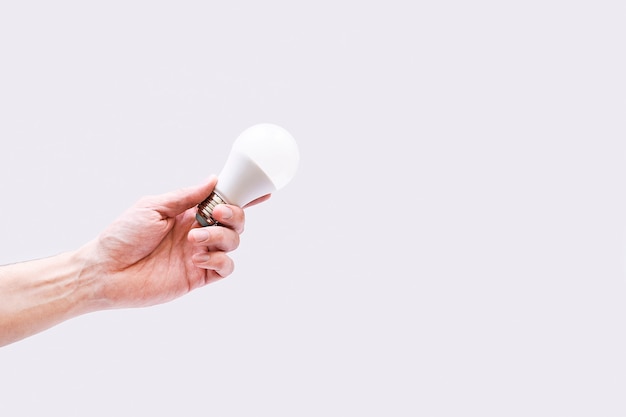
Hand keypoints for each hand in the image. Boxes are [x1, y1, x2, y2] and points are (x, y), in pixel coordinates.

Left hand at [86, 176, 268, 308]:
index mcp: (188, 213)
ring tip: (195, 240)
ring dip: (221, 237)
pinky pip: (226, 267)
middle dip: (234, 214)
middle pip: (235, 221)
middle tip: (216, 213)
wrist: (105, 272)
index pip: (223, 201)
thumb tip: (213, 180)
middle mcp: (199, 232)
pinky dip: (220, 260)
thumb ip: (186, 196)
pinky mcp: (199, 277)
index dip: (244, 196)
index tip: (263, 191)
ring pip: (233, 242)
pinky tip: (200, 258)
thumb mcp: (153, 207)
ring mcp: (200, 254)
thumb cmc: (122, 236)